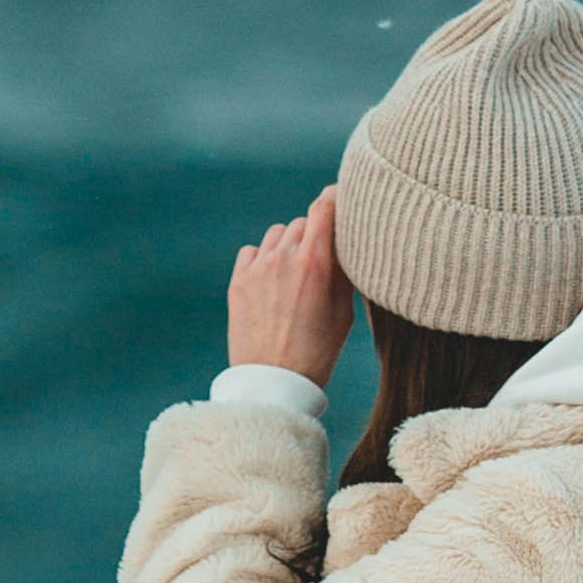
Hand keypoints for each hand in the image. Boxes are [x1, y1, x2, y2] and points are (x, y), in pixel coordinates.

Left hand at [227, 189, 353, 386]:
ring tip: (296, 273)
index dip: (335, 198)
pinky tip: (272, 280)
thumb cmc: (317, 352)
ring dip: (289, 244)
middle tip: (322, 257)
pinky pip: (253, 252)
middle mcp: (283, 258)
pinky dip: (264, 258)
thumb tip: (344, 243)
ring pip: (278, 234)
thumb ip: (343, 271)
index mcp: (314, 263)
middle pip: (303, 222)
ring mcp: (257, 268)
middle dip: (314, 233)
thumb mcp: (344, 312)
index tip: (342, 199)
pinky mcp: (238, 281)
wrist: (273, 384)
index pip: (324, 207)